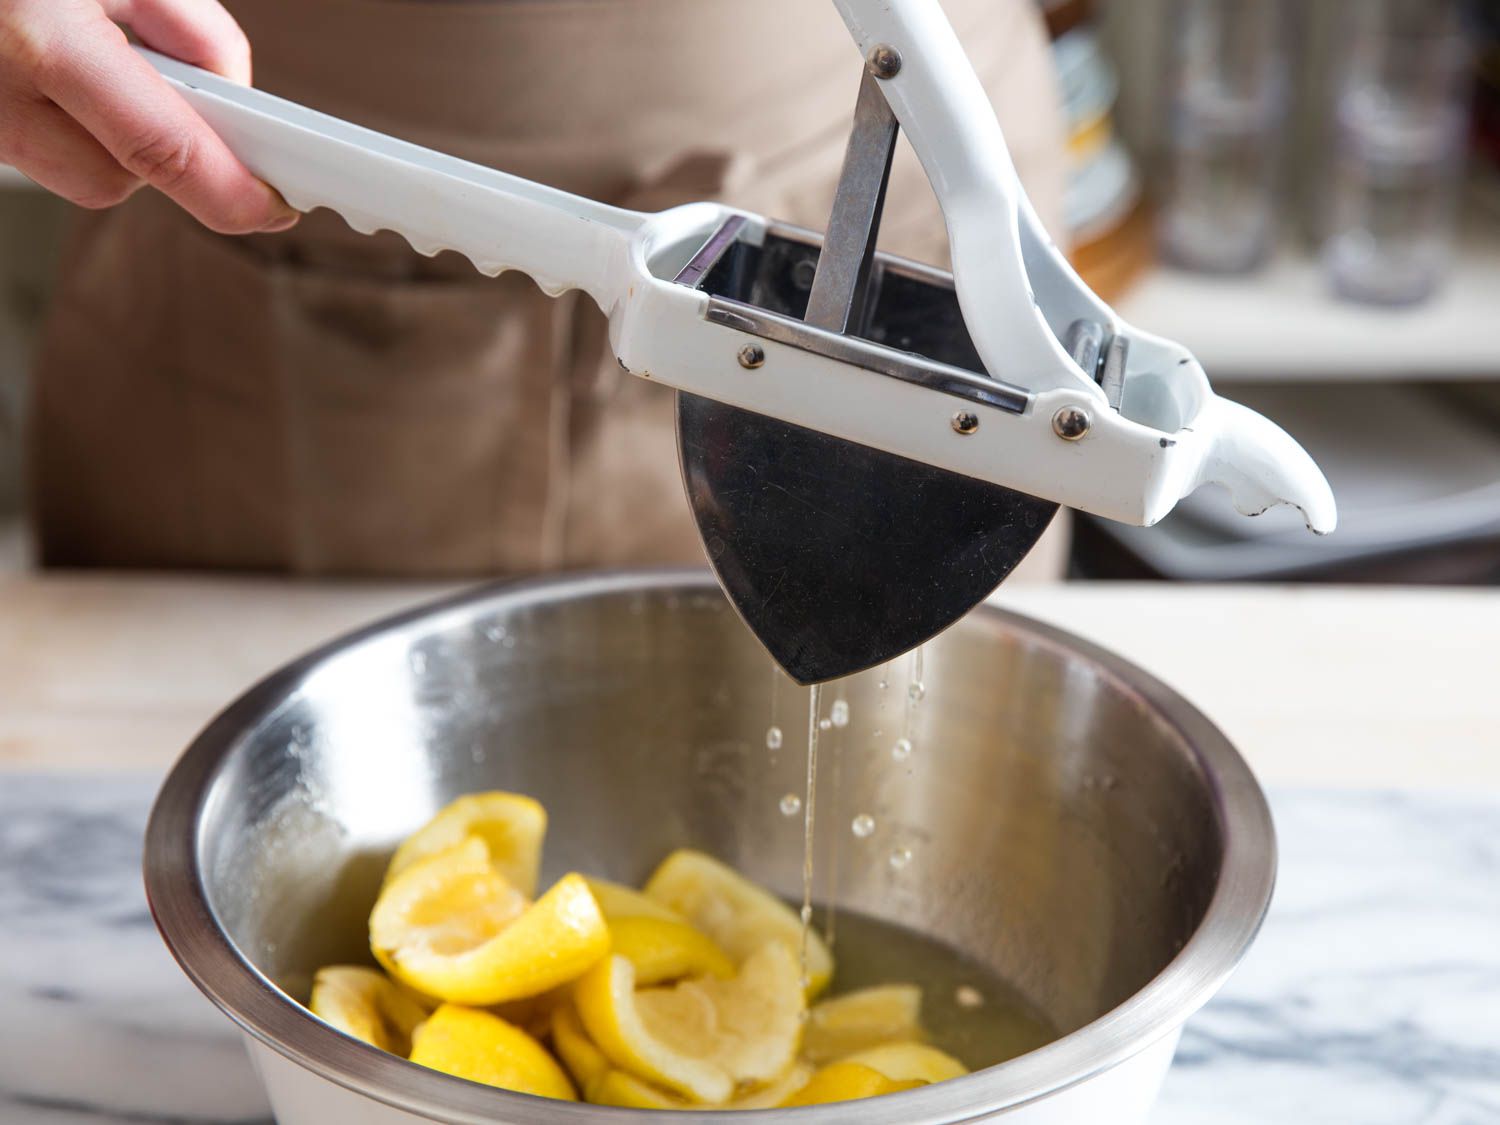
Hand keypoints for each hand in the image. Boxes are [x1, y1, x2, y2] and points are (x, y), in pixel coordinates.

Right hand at [0, 0, 297, 232]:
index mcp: (40, 37)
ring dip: (108, 134)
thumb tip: (231, 94)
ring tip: (93, 54)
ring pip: (75, 173)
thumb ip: (188, 26)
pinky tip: (50, 65)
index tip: (274, 205)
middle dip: (160, 145)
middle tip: (174, 88)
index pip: (164, 151)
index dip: (232, 192)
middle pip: (117, 180)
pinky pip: (35, 148)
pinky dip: (65, 120)